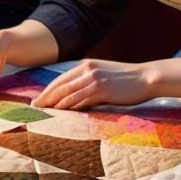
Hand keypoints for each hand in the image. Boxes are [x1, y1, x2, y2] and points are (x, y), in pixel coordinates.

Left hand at [30, 58, 150, 109]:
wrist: (146, 77)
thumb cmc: (126, 80)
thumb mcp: (103, 75)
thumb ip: (88, 81)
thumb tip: (73, 95)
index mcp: (86, 65)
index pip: (60, 80)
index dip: (47, 91)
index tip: (37, 101)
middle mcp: (87, 70)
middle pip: (60, 86)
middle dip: (45, 99)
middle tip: (34, 109)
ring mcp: (95, 79)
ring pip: (68, 94)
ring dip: (55, 105)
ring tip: (44, 114)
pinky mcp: (103, 89)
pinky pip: (82, 100)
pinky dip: (70, 108)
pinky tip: (62, 114)